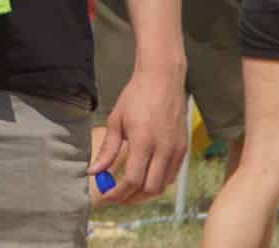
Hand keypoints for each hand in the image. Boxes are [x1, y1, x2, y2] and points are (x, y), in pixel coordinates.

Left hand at [89, 63, 186, 203]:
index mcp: (143, 141)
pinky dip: (158, 183)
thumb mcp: (116, 121)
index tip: (106, 196)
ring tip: (128, 191)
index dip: (118, 193)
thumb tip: (94, 171)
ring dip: (145, 193)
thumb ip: (107, 150)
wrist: (162, 80)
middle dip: (132, 198)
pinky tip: (144, 179)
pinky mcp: (184, 149)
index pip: (132, 180)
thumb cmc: (136, 97)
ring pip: (163, 185)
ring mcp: (177, 150)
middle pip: (150, 189)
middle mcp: (164, 149)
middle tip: (116, 198)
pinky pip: (172, 176)